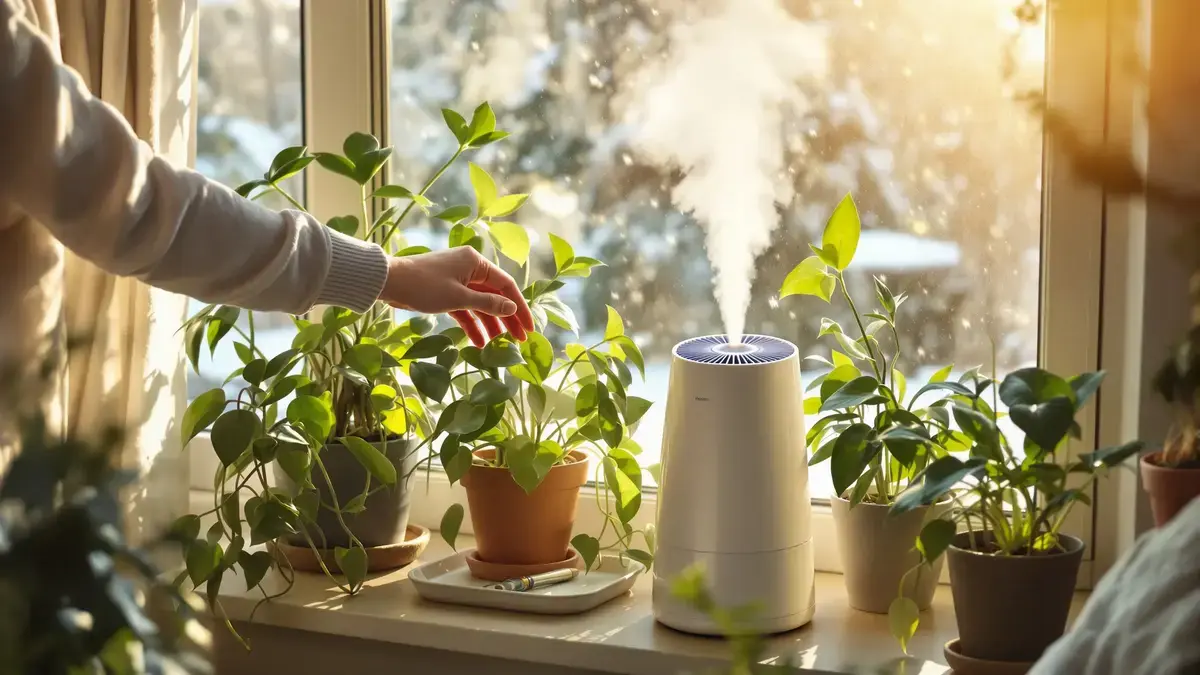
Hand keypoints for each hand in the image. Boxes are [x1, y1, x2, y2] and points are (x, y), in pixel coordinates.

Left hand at [380, 247, 533, 347]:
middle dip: (507, 318)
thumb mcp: (459, 298)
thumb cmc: (424, 286)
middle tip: (518, 340)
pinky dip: (472, 323)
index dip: (519, 308)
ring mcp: (457, 280)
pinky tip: (478, 342)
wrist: (389, 282)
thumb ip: (488, 304)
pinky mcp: (446, 291)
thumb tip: (512, 308)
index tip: (528, 329)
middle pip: (496, 295)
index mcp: (476, 263)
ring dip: (490, 324)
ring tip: (498, 346)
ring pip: (481, 303)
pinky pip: (465, 308)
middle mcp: (470, 268)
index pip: (507, 286)